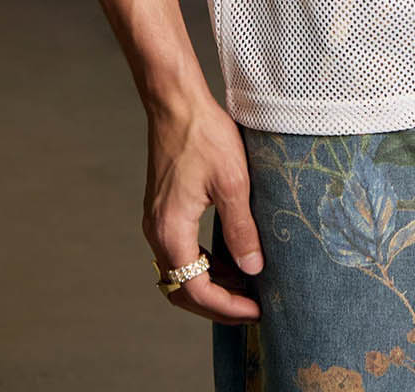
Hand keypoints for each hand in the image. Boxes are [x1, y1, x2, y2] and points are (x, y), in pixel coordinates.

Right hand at [143, 96, 263, 324]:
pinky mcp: (163, 210)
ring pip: (181, 272)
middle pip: (182, 289)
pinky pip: (181, 251)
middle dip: (218, 303)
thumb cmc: (204, 135)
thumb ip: (242, 229)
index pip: (195, 290)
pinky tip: (230, 259)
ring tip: (247, 285)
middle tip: (253, 307)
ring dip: (211, 283)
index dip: (226, 307)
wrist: (176, 103)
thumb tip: (253, 269)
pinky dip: (204, 263)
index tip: (256, 311)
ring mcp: (157, 221)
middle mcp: (157, 232)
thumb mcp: (233, 183)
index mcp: (171, 231)